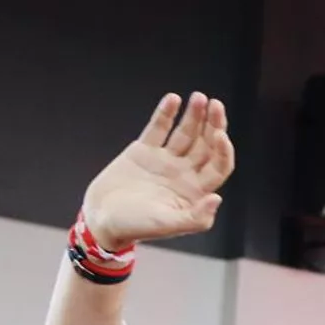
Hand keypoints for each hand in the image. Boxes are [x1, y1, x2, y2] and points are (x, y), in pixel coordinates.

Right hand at [82, 92, 234, 249]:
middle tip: (216, 105)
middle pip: (206, 145)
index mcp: (195, 191)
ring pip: (185, 133)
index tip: (220, 134)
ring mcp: (165, 160)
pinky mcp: (143, 151)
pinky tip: (173, 99)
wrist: (101, 219)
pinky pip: (158, 128)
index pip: (218, 166)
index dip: (223, 150)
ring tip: (199, 97)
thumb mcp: (167, 226)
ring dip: (193, 115)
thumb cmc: (135, 227)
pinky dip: (165, 114)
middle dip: (213, 125)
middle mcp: (184, 173)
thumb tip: (217, 198)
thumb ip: (195, 218)